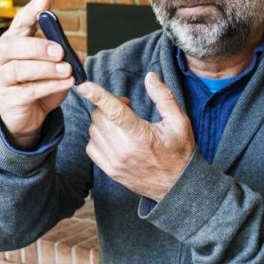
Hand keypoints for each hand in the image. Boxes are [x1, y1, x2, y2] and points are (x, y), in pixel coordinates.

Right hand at [0, 0, 81, 149]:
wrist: (29, 117)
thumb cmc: (40, 86)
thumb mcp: (55, 68)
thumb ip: (64, 56)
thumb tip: (76, 52)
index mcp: (11, 44)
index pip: (18, 23)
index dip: (31, 11)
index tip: (45, 0)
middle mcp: (0, 59)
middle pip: (11, 45)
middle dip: (37, 46)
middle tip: (60, 50)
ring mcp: (0, 79)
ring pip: (18, 69)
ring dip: (45, 68)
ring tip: (67, 70)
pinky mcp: (8, 99)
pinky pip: (29, 90)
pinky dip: (50, 85)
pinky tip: (66, 83)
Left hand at [79, 72, 195, 201]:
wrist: (177, 186)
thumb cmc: (180, 153)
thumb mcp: (180, 122)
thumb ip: (164, 97)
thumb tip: (150, 77)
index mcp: (141, 136)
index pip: (115, 112)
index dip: (98, 96)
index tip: (84, 85)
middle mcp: (124, 150)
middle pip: (100, 117)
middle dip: (109, 106)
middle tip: (126, 107)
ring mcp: (115, 162)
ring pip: (94, 131)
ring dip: (103, 122)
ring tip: (122, 124)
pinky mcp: (110, 171)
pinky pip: (91, 147)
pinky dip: (98, 137)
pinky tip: (113, 137)